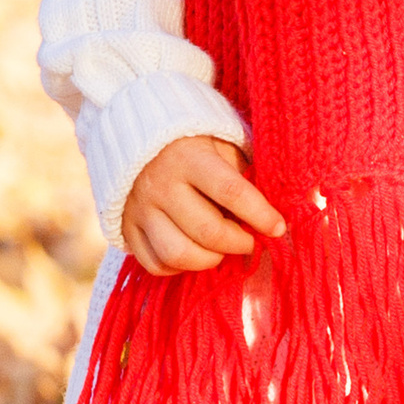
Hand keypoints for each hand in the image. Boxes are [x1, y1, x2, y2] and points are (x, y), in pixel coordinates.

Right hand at [122, 135, 285, 274]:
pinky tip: (194, 252)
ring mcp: (139, 209)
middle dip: (238, 243)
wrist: (134, 135)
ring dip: (209, 260)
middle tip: (250, 241)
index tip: (278, 228)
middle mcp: (161, 185)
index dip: (260, 215)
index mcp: (189, 158)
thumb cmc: (193, 143)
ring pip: (178, 254)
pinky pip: (154, 264)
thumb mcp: (222, 145)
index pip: (232, 193)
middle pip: (207, 231)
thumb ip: (245, 175)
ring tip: (221, 249)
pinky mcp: (125, 227)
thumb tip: (277, 213)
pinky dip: (179, 268)